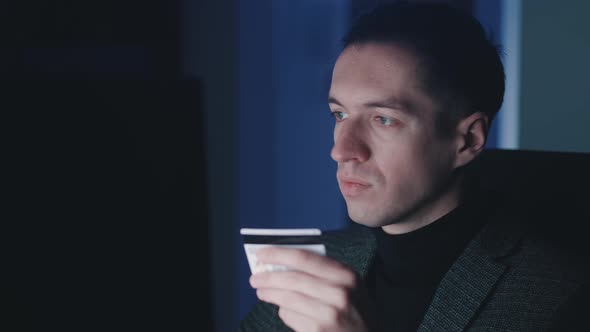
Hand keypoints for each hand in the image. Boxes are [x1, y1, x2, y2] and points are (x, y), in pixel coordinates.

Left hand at [249, 247, 371, 331]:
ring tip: (262, 292)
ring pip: (288, 298)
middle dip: (269, 277)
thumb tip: (284, 263)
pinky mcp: (318, 331)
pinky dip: (284, 312)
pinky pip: (291, 316)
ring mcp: (329, 314)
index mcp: (346, 275)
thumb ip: (325, 273)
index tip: (262, 254)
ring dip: (270, 293)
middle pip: (293, 278)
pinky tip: (284, 310)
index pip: (305, 258)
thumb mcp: (351, 286)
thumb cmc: (356, 311)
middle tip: (255, 277)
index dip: (279, 254)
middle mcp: (339, 292)